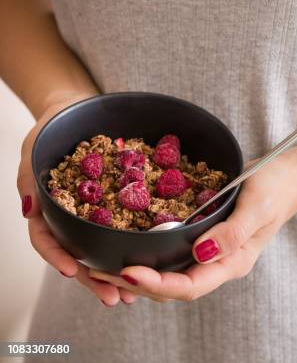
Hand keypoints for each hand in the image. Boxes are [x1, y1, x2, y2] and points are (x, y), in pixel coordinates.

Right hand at [16, 92, 138, 305]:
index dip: (58, 256)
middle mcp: (73, 217)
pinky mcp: (121, 205)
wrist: (81, 112)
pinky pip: (129, 228)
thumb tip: (30, 208)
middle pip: (80, 254)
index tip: (72, 270)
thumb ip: (30, 176)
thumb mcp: (36, 146)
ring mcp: (97, 214)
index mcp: (50, 209)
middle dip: (95, 278)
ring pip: (105, 249)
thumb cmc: (55, 128)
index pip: (47, 239)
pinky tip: (152, 265)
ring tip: (134, 294)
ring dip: (118, 273)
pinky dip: (136, 248)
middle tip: (113, 298)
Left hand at [89, 150, 296, 301]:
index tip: (127, 271)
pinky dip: (147, 253)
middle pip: (173, 286)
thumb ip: (233, 233)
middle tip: (100, 272)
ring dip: (137, 273)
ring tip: (103, 265)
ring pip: (169, 273)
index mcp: (232, 262)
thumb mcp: (258, 206)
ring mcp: (209, 251)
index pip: (189, 286)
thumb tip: (202, 254)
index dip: (157, 284)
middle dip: (136, 284)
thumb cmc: (276, 187)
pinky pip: (171, 252)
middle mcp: (217, 262)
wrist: (287, 175)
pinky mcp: (202, 235)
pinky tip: (125, 243)